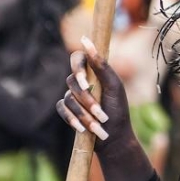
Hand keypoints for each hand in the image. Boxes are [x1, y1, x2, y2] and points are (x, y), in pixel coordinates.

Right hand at [57, 37, 154, 180]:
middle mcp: (82, 81)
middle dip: (88, 101)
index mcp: (95, 72)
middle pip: (72, 81)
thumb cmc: (118, 112)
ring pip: (68, 98)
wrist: (114, 138)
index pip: (78, 58)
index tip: (84, 82)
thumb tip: (87, 42)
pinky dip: (72, 119)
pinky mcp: (67, 110)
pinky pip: (62, 109)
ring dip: (84, 114)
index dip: (77, 66)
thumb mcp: (114, 88)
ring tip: (99, 126)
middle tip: (102, 114)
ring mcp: (73, 96)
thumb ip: (102, 66)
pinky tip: (82, 129)